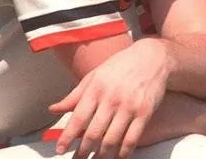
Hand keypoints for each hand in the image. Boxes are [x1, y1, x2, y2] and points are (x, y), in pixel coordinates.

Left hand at [49, 38, 170, 158]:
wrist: (152, 57)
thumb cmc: (121, 66)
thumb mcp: (95, 75)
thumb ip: (75, 95)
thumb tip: (53, 109)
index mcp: (96, 88)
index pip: (78, 118)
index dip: (67, 137)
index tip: (60, 150)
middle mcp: (112, 98)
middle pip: (93, 133)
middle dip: (83, 152)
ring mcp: (129, 106)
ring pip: (111, 140)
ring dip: (101, 156)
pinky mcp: (145, 112)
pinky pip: (132, 139)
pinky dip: (123, 153)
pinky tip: (118, 157)